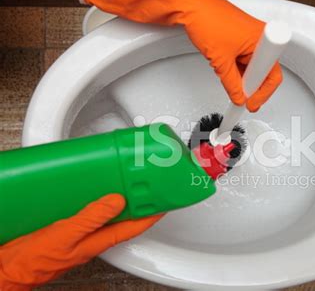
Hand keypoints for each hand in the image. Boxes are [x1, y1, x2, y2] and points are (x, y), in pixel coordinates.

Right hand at [0, 194, 161, 289]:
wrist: (9, 268)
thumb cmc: (36, 259)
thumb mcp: (67, 235)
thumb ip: (92, 217)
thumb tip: (118, 201)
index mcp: (99, 240)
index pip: (134, 226)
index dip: (152, 214)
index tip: (165, 200)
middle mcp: (94, 236)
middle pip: (124, 219)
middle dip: (137, 203)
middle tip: (147, 185)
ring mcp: (82, 233)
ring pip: (107, 214)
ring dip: (116, 200)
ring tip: (123, 181)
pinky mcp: (68, 228)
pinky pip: (88, 212)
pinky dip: (94, 201)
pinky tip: (90, 189)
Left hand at [80, 0, 282, 111]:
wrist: (189, 5)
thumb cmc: (206, 20)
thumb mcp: (221, 61)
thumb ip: (232, 84)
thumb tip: (238, 96)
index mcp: (262, 40)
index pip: (272, 75)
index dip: (261, 93)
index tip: (251, 104)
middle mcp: (260, 36)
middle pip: (264, 71)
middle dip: (252, 87)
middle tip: (241, 99)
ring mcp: (250, 36)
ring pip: (252, 65)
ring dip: (242, 77)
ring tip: (230, 84)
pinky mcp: (240, 36)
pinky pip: (244, 57)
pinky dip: (237, 68)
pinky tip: (228, 73)